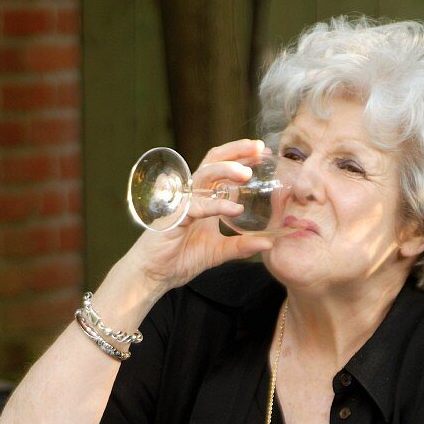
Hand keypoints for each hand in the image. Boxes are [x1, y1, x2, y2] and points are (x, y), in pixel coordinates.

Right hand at [126, 139, 273, 294]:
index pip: (223, 170)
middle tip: (259, 149)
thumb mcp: (219, 252)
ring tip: (247, 173)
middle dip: (237, 151)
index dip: (242, 158)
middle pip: (213, 161)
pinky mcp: (174, 216)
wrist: (154, 274)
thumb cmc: (180, 259)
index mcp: (204, 199)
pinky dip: (217, 206)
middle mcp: (193, 195)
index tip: (264, 154)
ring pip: (204, 175)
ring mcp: (183, 203)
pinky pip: (197, 206)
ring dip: (227, 171)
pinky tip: (235, 209)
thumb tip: (269, 243)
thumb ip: (241, 246)